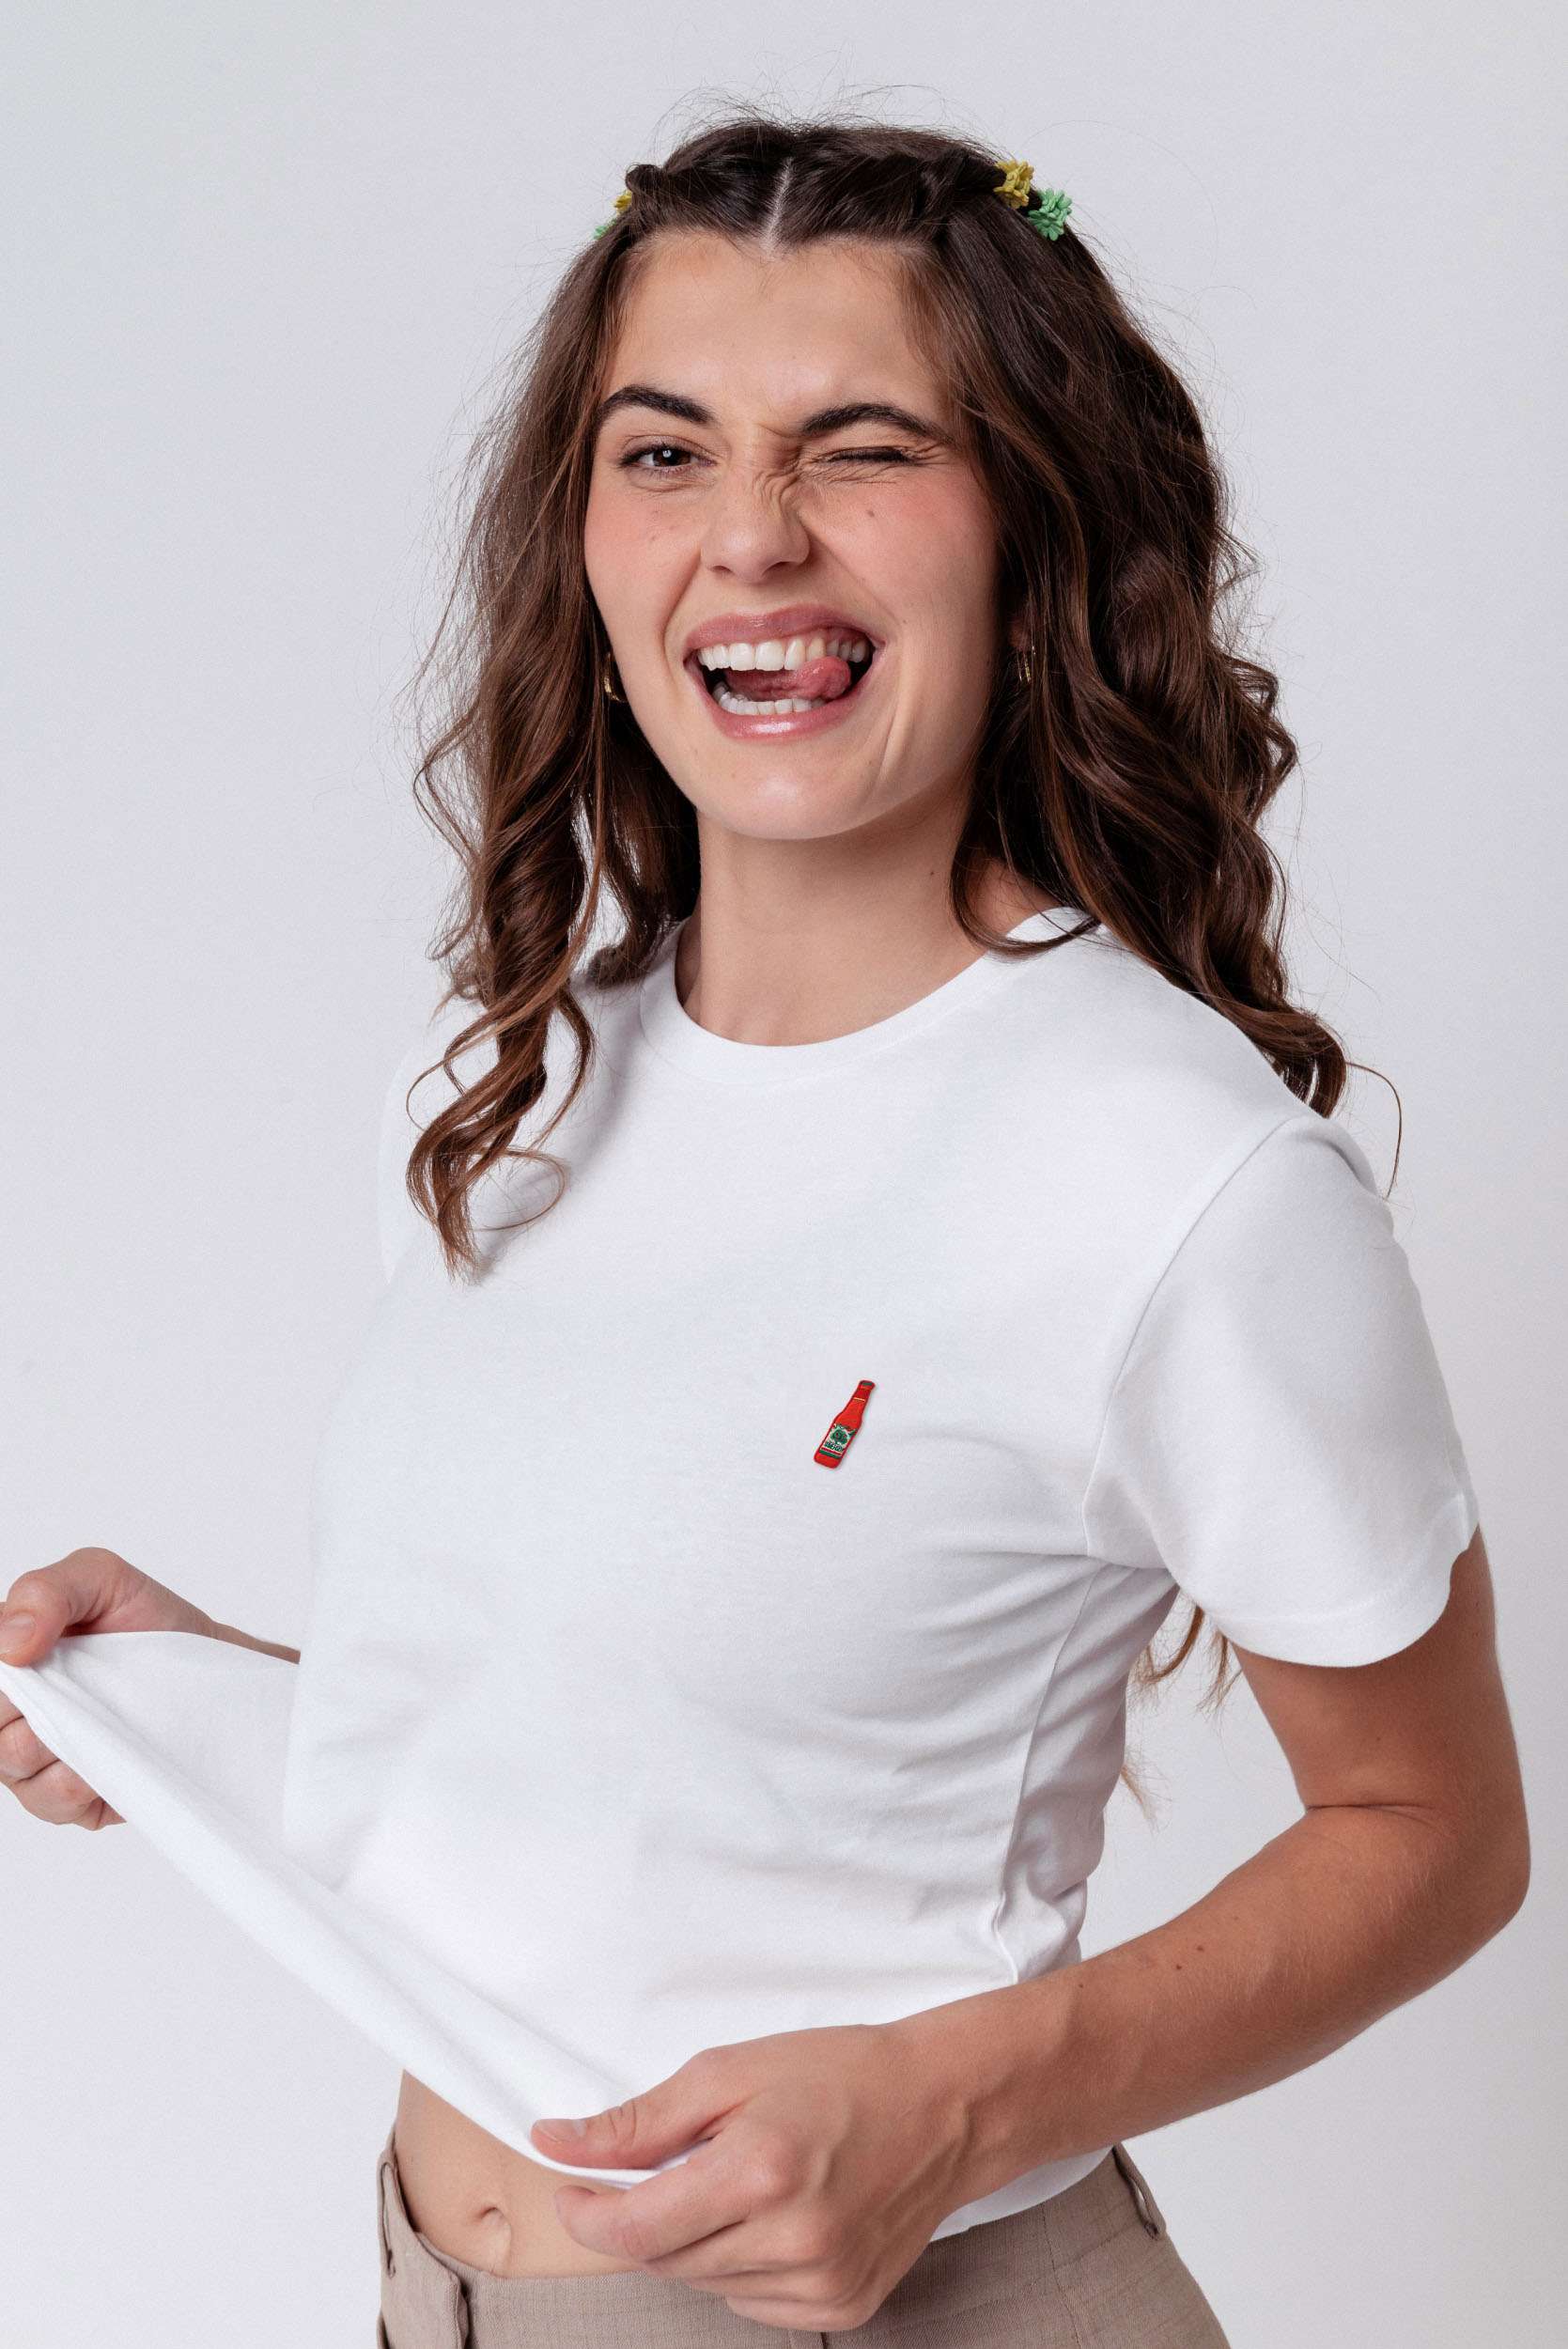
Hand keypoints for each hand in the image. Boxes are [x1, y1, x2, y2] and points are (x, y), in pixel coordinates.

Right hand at [0, 1545, 217, 1828]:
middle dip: (30, 1696)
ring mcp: (31, 1759)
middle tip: (81, 1678)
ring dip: (60, 1734)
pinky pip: (50, 1797)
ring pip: (11, 1758)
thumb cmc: (148, 1622)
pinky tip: (108, 1752)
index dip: (6, 1668)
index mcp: (7, 1658)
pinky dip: (80, 1775)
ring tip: (104, 1711)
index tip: (39, 1651)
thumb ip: (45, 1592)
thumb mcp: (101, 1578)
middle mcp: (9, 1711)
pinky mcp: (66, 1798)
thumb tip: (10, 1644)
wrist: (210, 1671)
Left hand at [528, 2018, 972, 2331]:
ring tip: (738, 2180)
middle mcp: (793, 2240)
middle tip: (676, 2163)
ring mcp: (822, 2283)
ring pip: (705, 2284)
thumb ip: (640, 2120)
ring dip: (695, 2240)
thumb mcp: (730, 2071)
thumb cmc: (841, 2074)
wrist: (944, 2106)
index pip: (635, 2231)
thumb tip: (557, 2144)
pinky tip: (772, 2216)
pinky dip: (740, 2264)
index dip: (587, 2215)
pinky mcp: (844, 2306)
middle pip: (664, 2260)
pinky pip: (750, 2301)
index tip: (571, 2190)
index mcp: (760, 2172)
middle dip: (645, 2216)